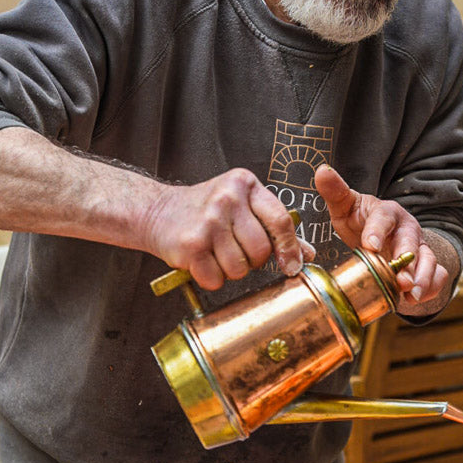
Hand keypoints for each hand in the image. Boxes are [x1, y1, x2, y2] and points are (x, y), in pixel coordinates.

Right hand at [146, 168, 313, 289]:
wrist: (156, 211)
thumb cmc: (204, 210)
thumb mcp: (241, 206)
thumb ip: (272, 226)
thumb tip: (306, 254)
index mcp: (245, 184)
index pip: (280, 220)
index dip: (290, 248)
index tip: (292, 266)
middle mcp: (227, 198)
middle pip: (261, 250)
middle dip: (252, 261)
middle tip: (235, 251)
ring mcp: (208, 221)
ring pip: (240, 268)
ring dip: (230, 271)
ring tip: (216, 254)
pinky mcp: (191, 244)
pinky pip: (216, 279)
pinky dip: (210, 278)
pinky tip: (201, 261)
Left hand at [314, 164, 450, 309]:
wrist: (380, 239)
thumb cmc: (360, 222)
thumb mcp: (345, 208)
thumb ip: (335, 192)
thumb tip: (322, 171)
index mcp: (387, 212)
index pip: (384, 218)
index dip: (377, 231)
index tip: (370, 246)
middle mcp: (407, 229)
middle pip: (411, 241)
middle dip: (407, 261)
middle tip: (401, 278)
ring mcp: (420, 248)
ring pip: (428, 260)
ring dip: (422, 277)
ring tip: (411, 294)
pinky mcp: (428, 266)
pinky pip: (438, 275)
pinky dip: (432, 287)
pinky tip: (418, 299)